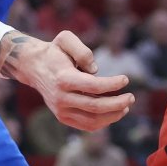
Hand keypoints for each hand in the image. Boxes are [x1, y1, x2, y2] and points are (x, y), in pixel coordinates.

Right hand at [3, 29, 133, 129]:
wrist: (34, 67)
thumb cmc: (55, 52)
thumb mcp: (65, 40)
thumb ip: (82, 51)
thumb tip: (95, 70)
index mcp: (63, 78)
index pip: (94, 86)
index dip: (113, 84)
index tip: (125, 79)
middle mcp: (61, 98)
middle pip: (95, 107)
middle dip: (117, 103)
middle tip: (131, 97)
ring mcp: (61, 110)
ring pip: (92, 121)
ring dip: (113, 116)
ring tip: (126, 107)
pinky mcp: (63, 118)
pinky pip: (86, 125)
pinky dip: (103, 122)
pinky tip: (114, 113)